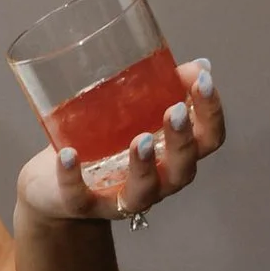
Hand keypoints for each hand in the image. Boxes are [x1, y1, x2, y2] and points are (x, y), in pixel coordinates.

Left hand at [16, 58, 223, 229]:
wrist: (59, 186)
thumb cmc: (109, 144)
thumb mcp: (138, 113)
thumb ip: (166, 89)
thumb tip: (199, 64)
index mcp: (175, 155)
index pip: (208, 139)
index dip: (211, 113)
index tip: (203, 81)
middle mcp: (158, 182)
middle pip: (183, 169)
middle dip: (181, 140)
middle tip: (174, 110)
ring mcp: (121, 198)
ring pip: (142, 191)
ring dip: (143, 166)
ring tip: (139, 140)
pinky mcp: (84, 206)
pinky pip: (80, 198)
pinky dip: (72, 178)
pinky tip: (67, 155)